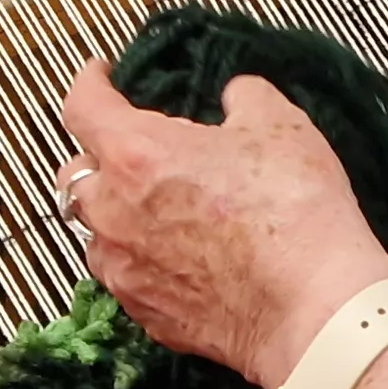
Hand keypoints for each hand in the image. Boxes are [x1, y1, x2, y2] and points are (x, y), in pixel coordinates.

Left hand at [60, 65, 387, 386]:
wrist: (310, 306)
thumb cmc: (292, 209)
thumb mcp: (280, 124)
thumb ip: (244, 97)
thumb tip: (236, 96)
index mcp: (135, 154)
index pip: (82, 107)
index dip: (89, 83)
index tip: (99, 74)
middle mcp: (113, 212)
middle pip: (76, 175)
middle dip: (98, 156)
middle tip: (135, 147)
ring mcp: (123, 269)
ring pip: (96, 231)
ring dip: (116, 213)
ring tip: (160, 207)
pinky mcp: (145, 314)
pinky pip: (125, 276)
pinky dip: (141, 259)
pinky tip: (183, 255)